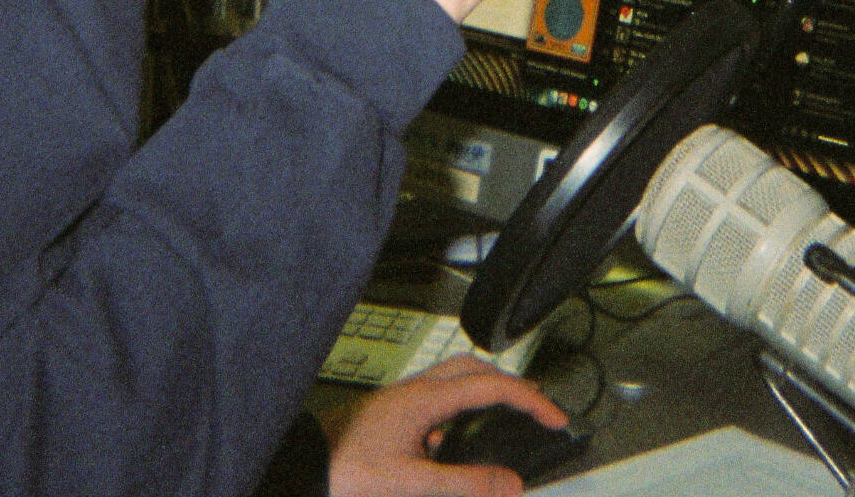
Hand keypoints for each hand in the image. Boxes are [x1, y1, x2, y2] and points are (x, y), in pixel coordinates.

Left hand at [327, 357, 566, 496]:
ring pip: (453, 381)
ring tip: (501, 424)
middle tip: (533, 411)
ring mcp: (400, 400)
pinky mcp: (390, 414)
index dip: (530, 401)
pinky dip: (458, 413)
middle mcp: (414, 391)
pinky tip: (453, 447)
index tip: (554, 418)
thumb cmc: (342, 470)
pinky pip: (435, 400)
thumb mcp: (409, 484)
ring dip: (483, 394)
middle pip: (475, 369)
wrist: (299, 468)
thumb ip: (463, 484)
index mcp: (424, 399)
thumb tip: (509, 485)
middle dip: (510, 386)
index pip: (492, 386)